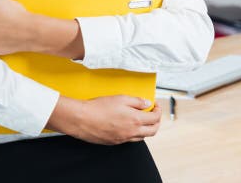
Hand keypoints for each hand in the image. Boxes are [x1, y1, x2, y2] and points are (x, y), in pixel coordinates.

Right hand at [47, 95, 161, 144]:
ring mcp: (123, 139)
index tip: (155, 105)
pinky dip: (134, 133)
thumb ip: (137, 101)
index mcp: (135, 120)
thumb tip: (147, 103)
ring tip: (142, 119)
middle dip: (156, 122)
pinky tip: (129, 125)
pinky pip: (130, 139)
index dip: (158, 111)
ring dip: (146, 128)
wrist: (82, 119)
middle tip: (153, 114)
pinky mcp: (115, 142)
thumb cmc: (99, 108)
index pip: (155, 118)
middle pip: (153, 131)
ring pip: (142, 137)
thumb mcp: (121, 98)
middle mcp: (131, 132)